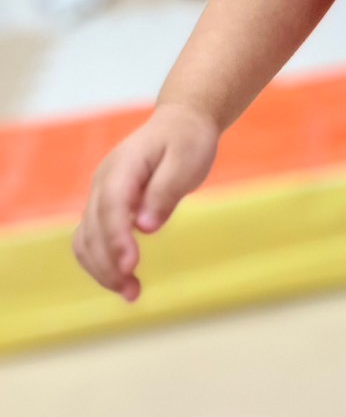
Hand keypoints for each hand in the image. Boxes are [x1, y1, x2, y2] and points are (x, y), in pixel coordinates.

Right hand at [72, 103, 218, 301]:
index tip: (130, 265)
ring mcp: (100, 194)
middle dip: (109, 263)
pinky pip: (92, 239)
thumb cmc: (187, 140)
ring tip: (131, 293)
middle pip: (93, 227)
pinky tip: (124, 280)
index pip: (111, 204)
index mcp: (124, 165)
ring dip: (101, 269)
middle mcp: (103, 181)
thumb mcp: (187, 159)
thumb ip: (166, 190)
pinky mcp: (105, 207)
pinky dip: (102, 262)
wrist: (180, 123)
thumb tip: (145, 227)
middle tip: (133, 291)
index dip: (117, 237)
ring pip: (86, 238)